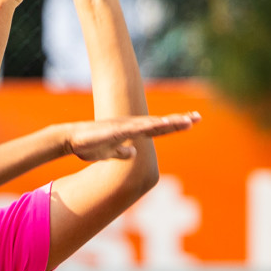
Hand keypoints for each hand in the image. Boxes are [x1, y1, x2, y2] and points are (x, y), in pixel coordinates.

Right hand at [60, 112, 199, 161]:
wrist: (71, 139)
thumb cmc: (88, 145)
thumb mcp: (110, 153)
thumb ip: (122, 152)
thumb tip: (133, 152)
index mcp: (133, 132)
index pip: (159, 129)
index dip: (175, 125)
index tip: (191, 122)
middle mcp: (132, 126)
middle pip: (160, 123)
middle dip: (180, 121)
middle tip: (198, 117)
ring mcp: (124, 126)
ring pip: (151, 124)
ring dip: (169, 123)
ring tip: (186, 121)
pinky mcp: (115, 130)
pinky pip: (135, 128)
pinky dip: (148, 126)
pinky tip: (160, 124)